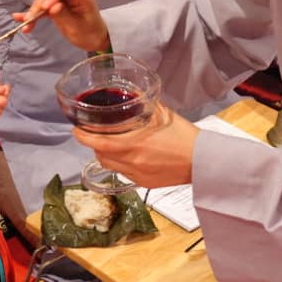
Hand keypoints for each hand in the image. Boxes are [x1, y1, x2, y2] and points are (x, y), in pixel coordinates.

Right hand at [16, 0, 108, 53]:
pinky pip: (41, 8)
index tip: (47, 6)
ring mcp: (61, 0)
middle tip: (33, 17)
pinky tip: (18, 18)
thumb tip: (52, 7)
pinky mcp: (54, 8)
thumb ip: (65, 15)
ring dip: (34, 11)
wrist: (94, 40)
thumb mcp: (78, 27)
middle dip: (40, 3)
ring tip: (27, 23)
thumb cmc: (91, 33)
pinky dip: (32, 14)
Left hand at [74, 103, 198, 189]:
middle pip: (100, 156)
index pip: (98, 143)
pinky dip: (122, 165)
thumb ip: (143, 106)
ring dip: (107, 156)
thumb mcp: (162, 115)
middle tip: (95, 135)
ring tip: (112, 146)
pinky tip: (130, 157)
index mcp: (135, 144)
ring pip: (111, 166)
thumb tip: (132, 98)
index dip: (83, 137)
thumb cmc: (186, 137)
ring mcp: (138, 175)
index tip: (77, 130)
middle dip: (94, 146)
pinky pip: (124, 174)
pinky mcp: (145, 183)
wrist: (204, 161)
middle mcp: (133, 162)